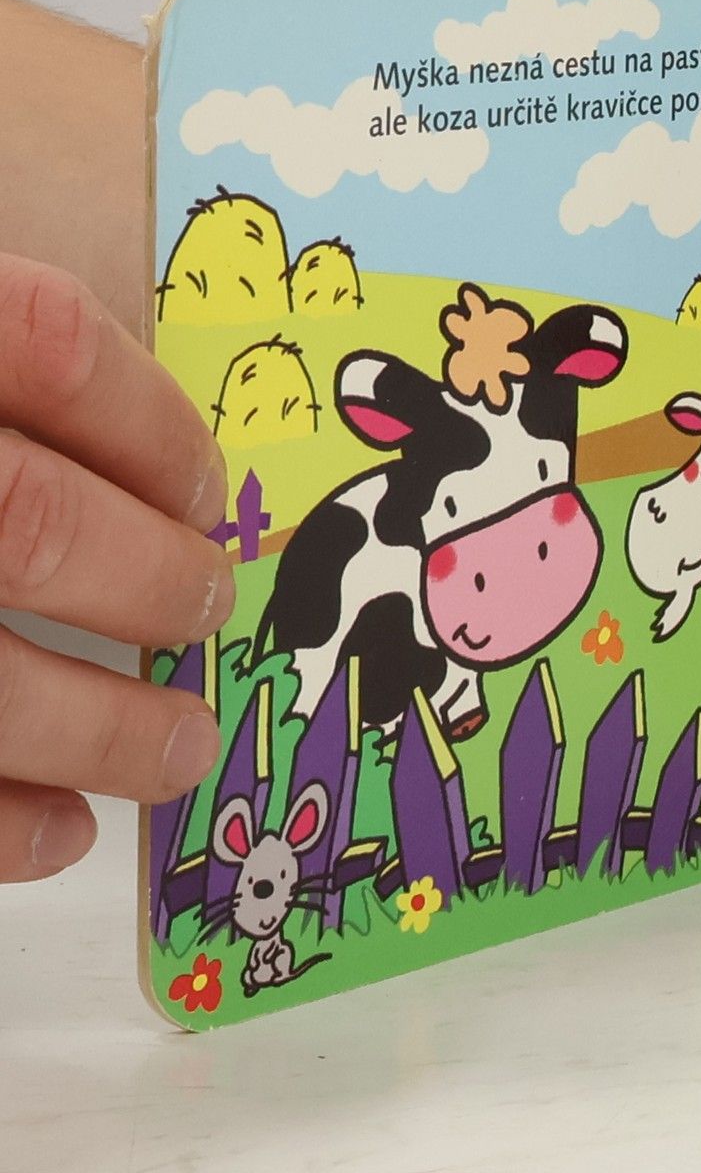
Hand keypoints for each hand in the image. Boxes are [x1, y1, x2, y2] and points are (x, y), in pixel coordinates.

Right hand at [0, 254, 232, 880]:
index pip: (51, 343)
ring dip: (102, 731)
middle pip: (35, 520)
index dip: (154, 425)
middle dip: (152, 581)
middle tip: (207, 610)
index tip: (208, 486)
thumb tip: (145, 443)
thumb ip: (14, 375)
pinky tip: (59, 829)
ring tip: (176, 749)